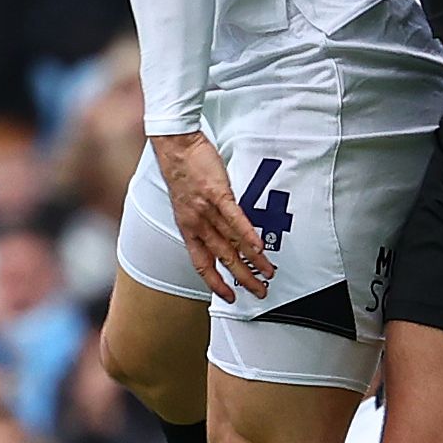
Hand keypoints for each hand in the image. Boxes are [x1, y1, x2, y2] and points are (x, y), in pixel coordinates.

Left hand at [149, 129, 275, 301]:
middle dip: (242, 278)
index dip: (215, 282)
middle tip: (258, 290)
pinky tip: (258, 246)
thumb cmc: (182, 171)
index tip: (229, 296)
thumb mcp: (188, 203)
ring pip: (231, 242)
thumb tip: (224, 232)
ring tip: (267, 271)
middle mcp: (196, 223)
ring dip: (252, 260)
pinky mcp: (217, 193)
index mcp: (188, 228)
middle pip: (222, 258)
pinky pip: (234, 219)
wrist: (175, 147)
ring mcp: (206, 210)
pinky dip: (247, 234)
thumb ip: (206, 220)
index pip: (202, 263)